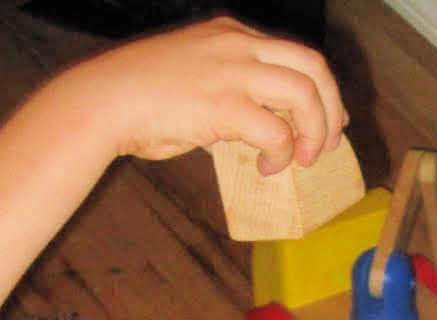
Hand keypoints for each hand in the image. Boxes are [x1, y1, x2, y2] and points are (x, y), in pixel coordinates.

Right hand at [57, 17, 347, 171]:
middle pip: (313, 65)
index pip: (294, 52)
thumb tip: (248, 133)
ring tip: (305, 160)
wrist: (105, 101)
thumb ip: (225, 96)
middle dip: (331, 107)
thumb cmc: (139, 100)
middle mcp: (238, 44)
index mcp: (230, 34)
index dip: (321, 88)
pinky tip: (267, 168)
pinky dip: (282, 155)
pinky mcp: (225, 105)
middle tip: (330, 143)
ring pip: (305, 93)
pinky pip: (277, 132)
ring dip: (315, 131)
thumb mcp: (191, 80)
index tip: (327, 118)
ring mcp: (232, 72)